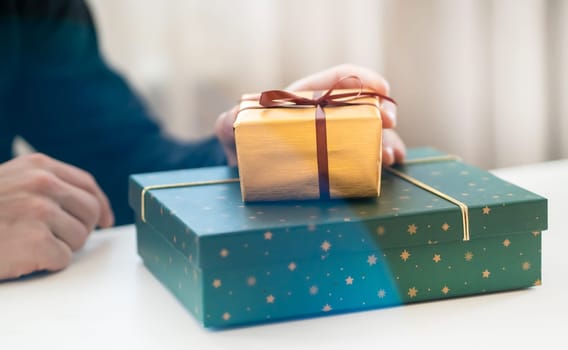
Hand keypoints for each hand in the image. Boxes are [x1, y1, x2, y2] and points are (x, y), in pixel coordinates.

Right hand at [0, 153, 113, 279]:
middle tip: (55, 237)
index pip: (87, 185)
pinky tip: (25, 255)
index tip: (106, 220)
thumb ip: (47, 184)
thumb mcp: (12, 181)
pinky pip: (64, 258)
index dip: (101, 205)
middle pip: (91, 212)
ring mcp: (41, 211)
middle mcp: (44, 184)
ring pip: (80, 237)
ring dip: (60, 247)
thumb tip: (90, 204)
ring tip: (30, 243)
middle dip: (79, 229)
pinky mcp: (37, 240)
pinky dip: (47, 263)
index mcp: (40, 167)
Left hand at [215, 63, 405, 165]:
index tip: (381, 88)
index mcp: (306, 98)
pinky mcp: (338, 161)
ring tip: (391, 157)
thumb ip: (229, 121)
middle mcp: (326, 116)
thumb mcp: (232, 127)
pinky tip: (388, 168)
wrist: (245, 168)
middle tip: (388, 125)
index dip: (363, 79)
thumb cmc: (242, 140)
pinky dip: (380, 160)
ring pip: (369, 134)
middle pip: (362, 106)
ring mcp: (334, 138)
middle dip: (381, 112)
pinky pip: (365, 157)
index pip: (339, 79)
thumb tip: (234, 118)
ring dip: (386, 141)